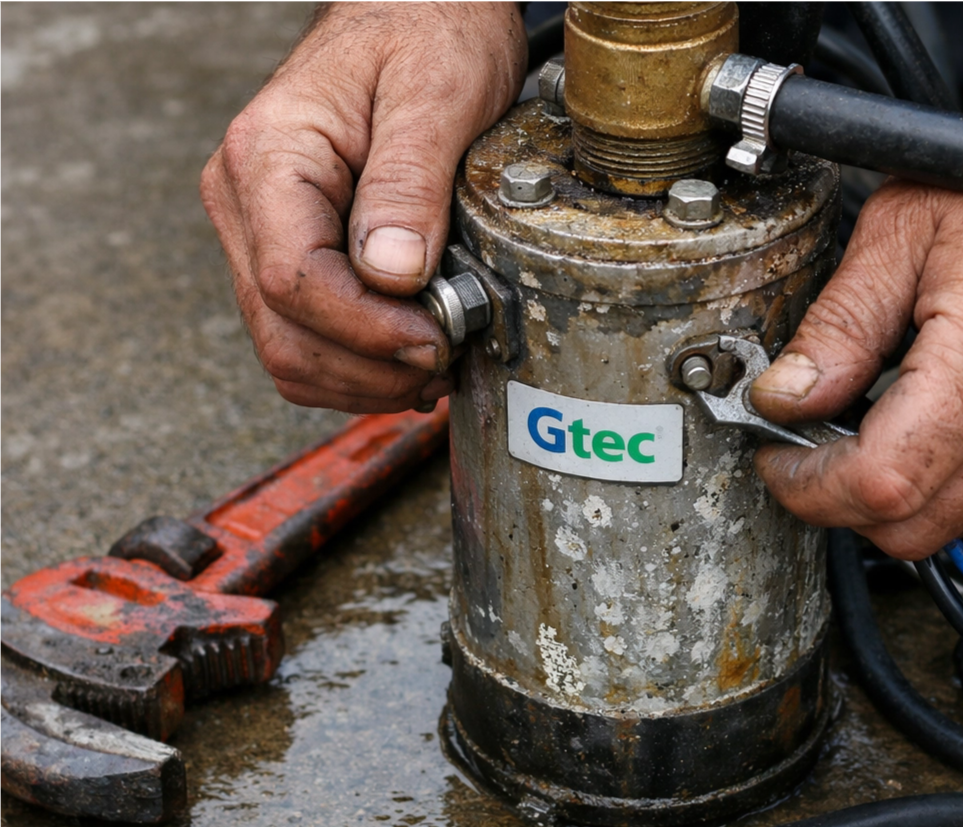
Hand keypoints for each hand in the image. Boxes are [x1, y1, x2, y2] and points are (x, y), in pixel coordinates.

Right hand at [200, 1, 526, 412]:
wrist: (414, 17)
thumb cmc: (426, 32)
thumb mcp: (438, 89)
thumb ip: (411, 181)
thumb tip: (392, 275)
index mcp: (269, 158)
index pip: (292, 280)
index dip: (366, 331)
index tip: (435, 338)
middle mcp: (246, 203)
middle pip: (282, 332)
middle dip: (368, 368)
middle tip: (442, 358)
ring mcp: (259, 236)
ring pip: (287, 352)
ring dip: (361, 380)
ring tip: (430, 364)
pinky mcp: (286, 259)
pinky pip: (301, 341)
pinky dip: (354, 371)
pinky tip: (404, 360)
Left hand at [750, 91, 962, 559]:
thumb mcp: (901, 232)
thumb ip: (837, 327)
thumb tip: (783, 398)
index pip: (878, 482)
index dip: (808, 487)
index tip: (774, 458)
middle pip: (910, 524)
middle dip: (835, 501)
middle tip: (798, 451)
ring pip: (947, 522)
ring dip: (883, 498)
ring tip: (851, 433)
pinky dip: (932, 485)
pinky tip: (907, 433)